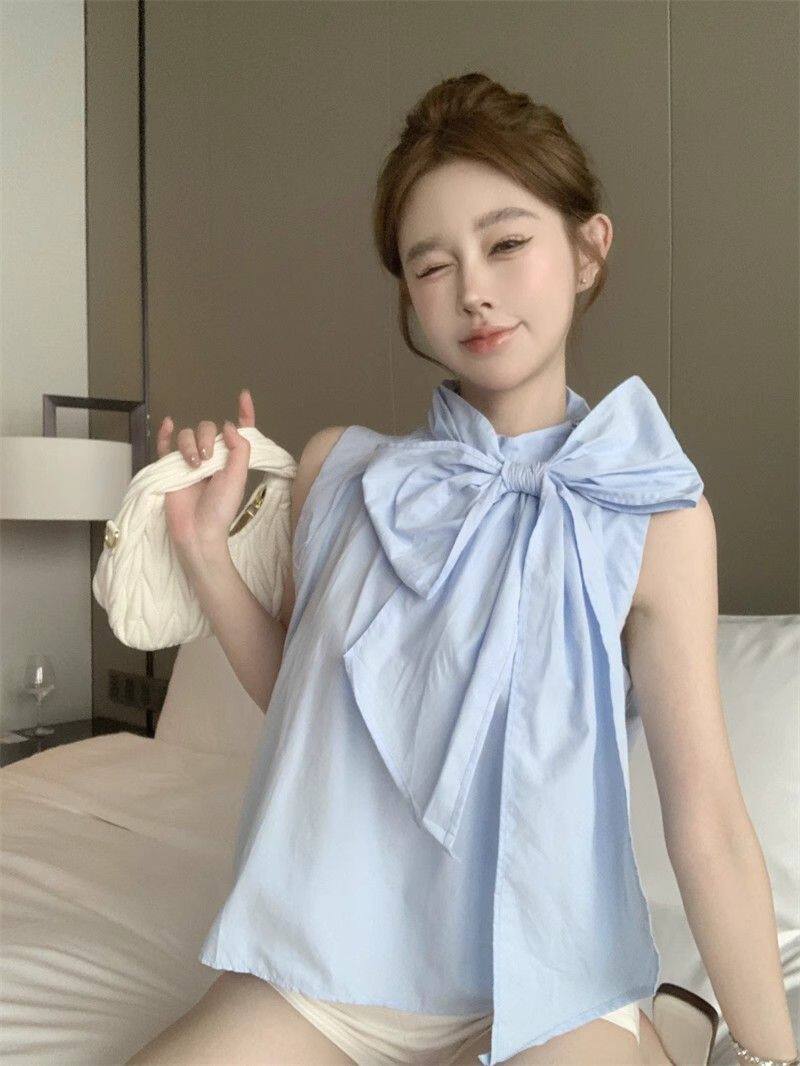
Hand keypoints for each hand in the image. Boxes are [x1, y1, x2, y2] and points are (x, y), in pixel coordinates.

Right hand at [156, 389, 254, 555]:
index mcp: (230, 460)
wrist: (197, 531)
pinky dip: (166, 433)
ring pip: (186, 435)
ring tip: (193, 466)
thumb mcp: (237, 477)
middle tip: (206, 460)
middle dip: (206, 437)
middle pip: (206, 428)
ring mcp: (189, 462)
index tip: (243, 396)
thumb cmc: (220, 509)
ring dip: (189, 444)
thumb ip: (239, 449)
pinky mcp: (169, 469)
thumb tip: (229, 426)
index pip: (238, 432)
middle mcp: (210, 458)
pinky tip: (170, 424)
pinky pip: (164, 445)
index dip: (243, 414)